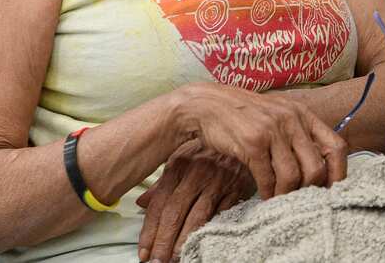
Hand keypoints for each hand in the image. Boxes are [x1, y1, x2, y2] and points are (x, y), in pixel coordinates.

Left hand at [136, 141, 252, 262]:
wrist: (242, 135)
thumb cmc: (209, 150)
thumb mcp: (182, 160)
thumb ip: (163, 184)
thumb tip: (141, 202)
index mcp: (177, 166)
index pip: (158, 204)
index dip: (149, 231)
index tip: (143, 252)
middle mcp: (195, 174)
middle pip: (174, 213)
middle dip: (163, 241)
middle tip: (156, 262)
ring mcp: (216, 182)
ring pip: (196, 218)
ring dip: (183, 242)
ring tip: (174, 259)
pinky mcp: (235, 189)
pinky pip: (220, 215)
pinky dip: (209, 232)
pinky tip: (200, 244)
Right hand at [176, 82, 347, 202]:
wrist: (207, 104)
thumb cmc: (244, 115)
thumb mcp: (278, 116)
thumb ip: (298, 135)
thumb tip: (319, 167)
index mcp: (303, 114)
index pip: (336, 147)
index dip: (339, 174)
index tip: (331, 192)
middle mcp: (292, 120)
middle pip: (316, 168)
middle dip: (310, 191)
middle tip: (301, 202)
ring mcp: (272, 131)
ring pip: (293, 177)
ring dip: (287, 196)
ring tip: (281, 202)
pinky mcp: (252, 143)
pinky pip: (268, 178)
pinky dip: (268, 193)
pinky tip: (264, 197)